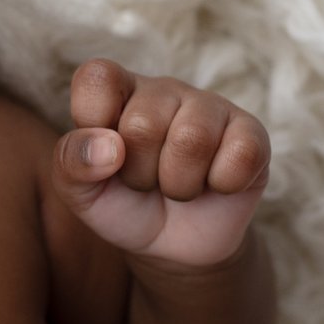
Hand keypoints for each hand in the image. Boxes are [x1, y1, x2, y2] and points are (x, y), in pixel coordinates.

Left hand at [52, 60, 269, 267]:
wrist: (172, 245)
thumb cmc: (123, 206)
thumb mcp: (81, 193)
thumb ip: (72, 163)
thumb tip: (107, 146)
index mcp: (118, 92)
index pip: (97, 78)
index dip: (94, 119)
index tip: (104, 155)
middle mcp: (164, 90)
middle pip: (144, 125)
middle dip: (139, 173)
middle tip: (146, 182)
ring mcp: (210, 108)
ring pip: (192, 139)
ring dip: (178, 184)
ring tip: (177, 187)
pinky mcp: (251, 134)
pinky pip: (240, 154)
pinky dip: (222, 185)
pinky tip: (215, 185)